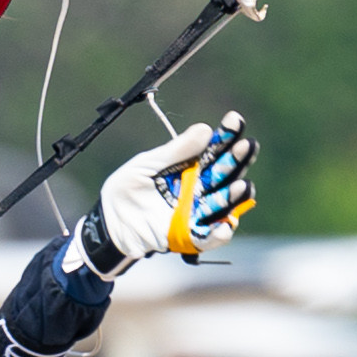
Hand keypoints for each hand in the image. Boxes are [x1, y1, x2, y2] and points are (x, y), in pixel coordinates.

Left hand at [80, 113, 258, 272]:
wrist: (109, 219)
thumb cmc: (128, 187)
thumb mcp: (147, 164)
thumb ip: (175, 151)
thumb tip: (205, 130)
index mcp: (192, 166)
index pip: (216, 149)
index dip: (228, 135)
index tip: (235, 119)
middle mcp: (200, 188)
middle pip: (225, 174)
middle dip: (237, 161)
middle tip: (246, 146)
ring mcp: (196, 212)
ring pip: (222, 205)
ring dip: (234, 197)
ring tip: (242, 187)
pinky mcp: (188, 236)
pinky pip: (208, 237)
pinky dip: (218, 234)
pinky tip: (226, 226)